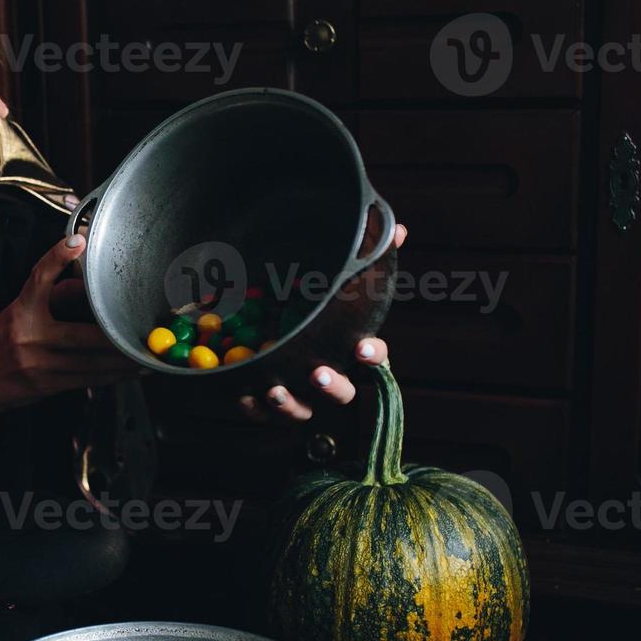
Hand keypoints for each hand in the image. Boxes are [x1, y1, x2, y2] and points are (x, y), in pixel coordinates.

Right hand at [0, 235, 139, 419]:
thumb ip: (49, 296)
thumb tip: (82, 282)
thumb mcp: (16, 313)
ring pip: (92, 363)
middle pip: (82, 335)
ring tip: (149, 352)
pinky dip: (116, 375)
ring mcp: (40, 365)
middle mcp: (29, 337)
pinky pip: (89, 379)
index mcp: (20, 312)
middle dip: (117, 336)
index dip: (56, 259)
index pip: (38, 278)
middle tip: (144, 328)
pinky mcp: (48, 386)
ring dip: (124, 359)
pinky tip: (134, 370)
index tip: (77, 241)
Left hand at [238, 223, 407, 423]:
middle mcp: (329, 373)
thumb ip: (364, 254)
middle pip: (343, 392)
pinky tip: (243, 395)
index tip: (361, 347)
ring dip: (291, 404)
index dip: (372, 354)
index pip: (374, 356)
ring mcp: (300, 391)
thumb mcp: (331, 272)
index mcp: (349, 346)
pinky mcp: (268, 399)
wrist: (267, 316)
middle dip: (333, 386)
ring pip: (304, 410)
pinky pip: (263, 412)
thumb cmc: (309, 297)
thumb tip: (397, 228)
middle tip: (318, 373)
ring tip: (275, 390)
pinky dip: (254, 407)